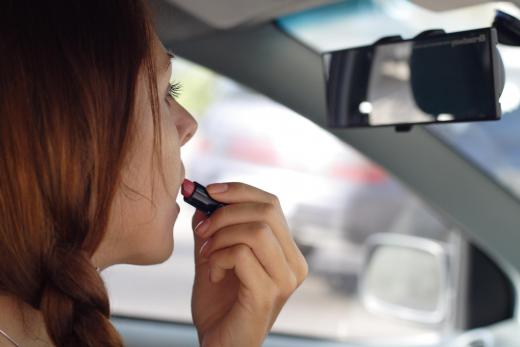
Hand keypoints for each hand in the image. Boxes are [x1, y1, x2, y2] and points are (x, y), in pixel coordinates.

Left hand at [190, 182, 307, 346]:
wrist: (219, 346)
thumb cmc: (219, 305)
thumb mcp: (215, 257)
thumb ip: (214, 229)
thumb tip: (204, 196)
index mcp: (286, 251)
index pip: (271, 203)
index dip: (239, 191)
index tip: (209, 192)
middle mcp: (294, 264)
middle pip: (267, 210)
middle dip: (225, 212)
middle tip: (201, 230)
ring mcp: (284, 279)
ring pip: (256, 230)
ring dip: (220, 237)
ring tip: (207, 255)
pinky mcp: (268, 294)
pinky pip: (241, 254)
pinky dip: (218, 258)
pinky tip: (213, 275)